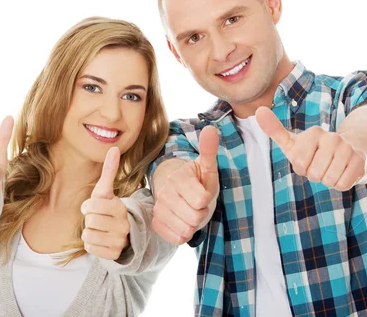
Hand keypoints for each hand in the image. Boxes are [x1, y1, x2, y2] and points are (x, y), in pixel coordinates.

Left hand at [81, 147, 130, 259]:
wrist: (123, 233)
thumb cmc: (109, 209)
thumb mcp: (106, 191)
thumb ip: (109, 170)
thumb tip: (114, 148)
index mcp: (120, 208)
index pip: (91, 206)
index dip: (87, 206)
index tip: (94, 207)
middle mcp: (123, 225)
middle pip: (89, 221)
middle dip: (89, 219)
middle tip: (97, 219)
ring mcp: (119, 240)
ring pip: (88, 235)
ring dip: (89, 232)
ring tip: (99, 229)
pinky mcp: (113, 254)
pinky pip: (90, 247)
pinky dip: (91, 244)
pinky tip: (100, 239)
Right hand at [152, 125, 219, 244]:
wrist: (180, 191)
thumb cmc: (198, 179)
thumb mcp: (207, 166)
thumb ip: (209, 149)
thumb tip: (210, 129)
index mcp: (178, 178)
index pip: (201, 199)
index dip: (207, 199)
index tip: (204, 192)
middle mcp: (165, 193)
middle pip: (194, 218)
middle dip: (202, 213)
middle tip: (198, 204)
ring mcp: (159, 209)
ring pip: (186, 230)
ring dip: (193, 225)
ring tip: (191, 211)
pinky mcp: (156, 223)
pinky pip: (177, 238)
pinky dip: (184, 234)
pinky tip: (183, 221)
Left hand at [256, 107, 365, 190]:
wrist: (350, 151)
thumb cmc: (315, 150)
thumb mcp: (293, 142)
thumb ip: (274, 129)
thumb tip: (258, 110)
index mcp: (313, 133)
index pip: (300, 164)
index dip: (302, 168)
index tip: (308, 159)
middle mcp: (331, 137)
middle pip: (314, 174)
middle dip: (315, 175)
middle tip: (321, 165)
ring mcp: (347, 148)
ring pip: (329, 180)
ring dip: (328, 180)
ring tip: (331, 168)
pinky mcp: (360, 161)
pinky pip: (343, 184)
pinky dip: (340, 184)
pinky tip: (343, 172)